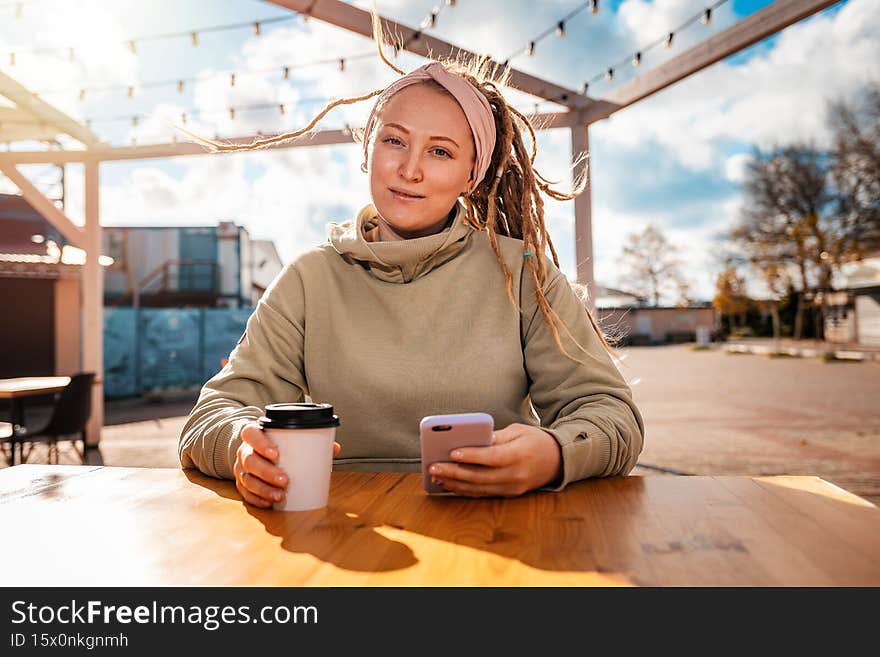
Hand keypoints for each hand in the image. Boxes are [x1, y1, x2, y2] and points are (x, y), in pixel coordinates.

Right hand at [233, 422, 341, 507]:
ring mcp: (240, 468)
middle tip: (284, 480)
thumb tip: (334, 448)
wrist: (256, 450)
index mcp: (255, 435)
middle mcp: (245, 451)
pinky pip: (245, 493)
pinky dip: (257, 499)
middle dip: (267, 472)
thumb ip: (311, 441)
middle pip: (250, 460)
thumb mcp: (289, 438)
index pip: (250, 434)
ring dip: (263, 489)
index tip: (276, 454)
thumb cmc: (276, 445)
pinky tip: (269, 503)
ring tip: (280, 496)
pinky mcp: (241, 484)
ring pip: (247, 479)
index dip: (260, 443)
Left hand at [427, 423, 561, 496]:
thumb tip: (472, 440)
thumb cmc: (536, 440)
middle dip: (455, 472)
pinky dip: (464, 490)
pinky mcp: (509, 494)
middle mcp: (516, 475)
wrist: (559, 461)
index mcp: (520, 455)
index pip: (493, 457)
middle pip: (481, 476)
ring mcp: (512, 487)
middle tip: (433, 466)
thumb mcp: (519, 431)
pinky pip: (483, 494)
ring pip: (479, 488)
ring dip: (455, 483)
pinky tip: (449, 484)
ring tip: (436, 476)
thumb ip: (496, 437)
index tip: (452, 452)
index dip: (472, 456)